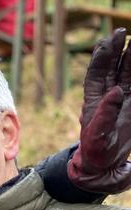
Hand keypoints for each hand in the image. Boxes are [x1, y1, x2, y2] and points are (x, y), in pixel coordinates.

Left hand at [68, 28, 130, 192]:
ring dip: (130, 58)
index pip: (97, 74)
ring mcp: (121, 101)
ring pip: (126, 73)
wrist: (103, 166)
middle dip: (116, 50)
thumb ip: (106, 114)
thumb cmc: (96, 153)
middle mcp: (107, 97)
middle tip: (121, 32)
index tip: (108, 41)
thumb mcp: (98, 136)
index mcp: (94, 102)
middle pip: (111, 68)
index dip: (101, 57)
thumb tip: (116, 90)